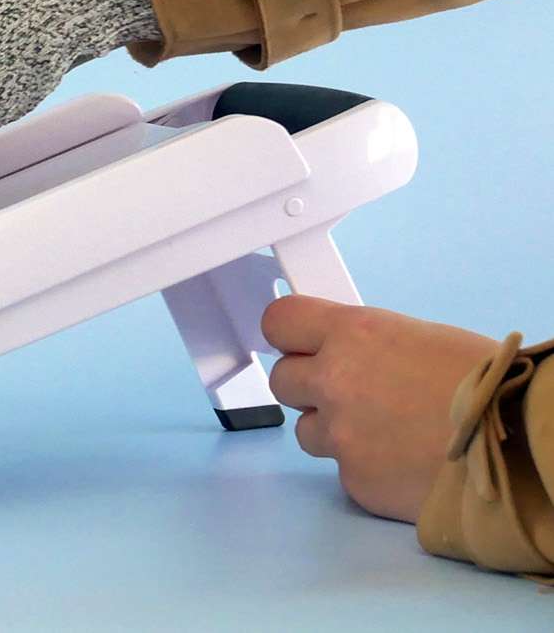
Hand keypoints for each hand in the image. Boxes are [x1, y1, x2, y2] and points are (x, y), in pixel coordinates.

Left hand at [262, 295, 498, 521]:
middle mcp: (335, 381)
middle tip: (349, 393)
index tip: (298, 344)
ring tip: (387, 431)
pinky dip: (366, 468)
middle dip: (310, 386)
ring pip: (307, 430)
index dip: (289, 335)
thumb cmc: (490, 387)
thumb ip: (367, 344)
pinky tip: (403, 462)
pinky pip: (342, 470)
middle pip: (283, 379)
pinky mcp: (355, 480)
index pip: (279, 321)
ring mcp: (341, 435)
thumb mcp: (421, 339)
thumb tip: (344, 351)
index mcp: (353, 334)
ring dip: (335, 430)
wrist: (523, 449)